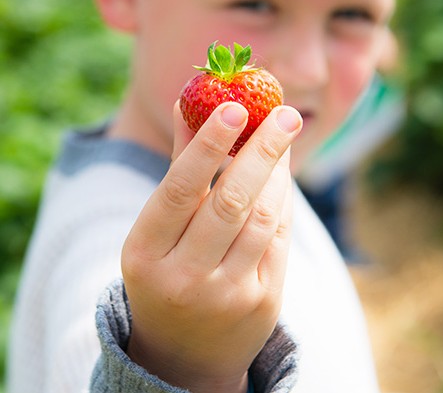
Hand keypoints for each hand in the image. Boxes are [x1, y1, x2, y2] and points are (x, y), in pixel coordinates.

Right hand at [121, 101, 301, 392]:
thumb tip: (190, 103)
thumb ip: (179, 164)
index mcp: (145, 254)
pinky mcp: (262, 303)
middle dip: (262, 151)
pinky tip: (282, 175)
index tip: (235, 107)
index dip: (208, 145)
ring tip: (283, 137)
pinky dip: (284, 200)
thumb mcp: (157, 227)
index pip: (180, 189)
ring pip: (263, 218)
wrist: (184, 353)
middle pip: (231, 201)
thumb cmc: (166, 270)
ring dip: (278, 172)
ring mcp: (226, 295)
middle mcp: (183, 278)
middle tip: (285, 113)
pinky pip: (280, 238)